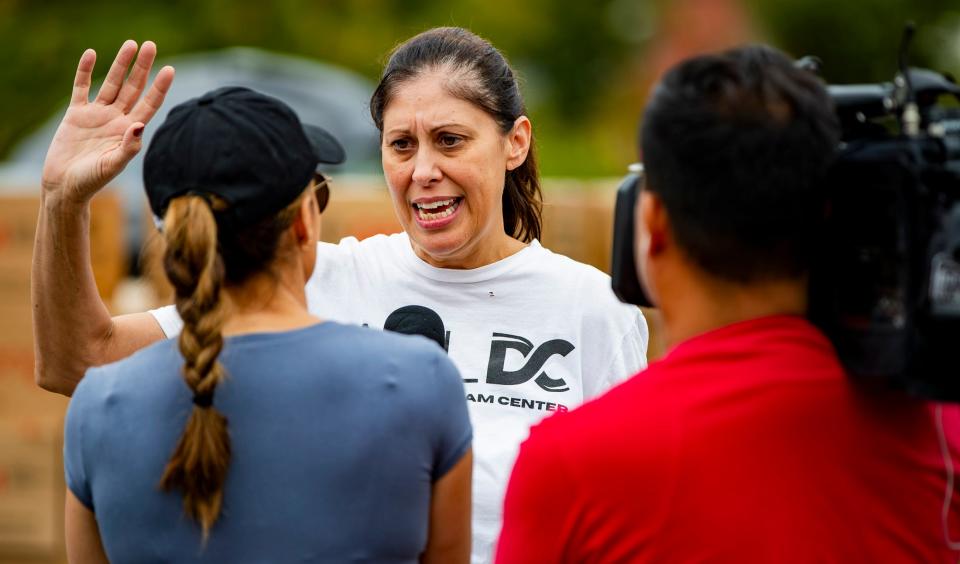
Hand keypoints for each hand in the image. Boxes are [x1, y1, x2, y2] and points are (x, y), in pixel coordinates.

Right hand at [41, 40, 174, 203]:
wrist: (65, 187)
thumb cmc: (92, 181)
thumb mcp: (112, 165)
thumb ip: (128, 147)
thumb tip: (139, 125)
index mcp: (130, 131)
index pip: (149, 104)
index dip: (159, 87)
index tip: (171, 69)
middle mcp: (116, 119)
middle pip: (133, 88)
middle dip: (142, 68)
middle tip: (151, 46)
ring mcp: (97, 115)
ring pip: (111, 84)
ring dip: (120, 64)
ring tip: (130, 44)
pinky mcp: (77, 114)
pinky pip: (81, 87)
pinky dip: (85, 71)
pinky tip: (91, 54)